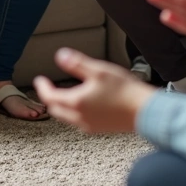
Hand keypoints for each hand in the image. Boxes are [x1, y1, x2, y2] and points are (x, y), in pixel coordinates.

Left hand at [33, 48, 155, 133]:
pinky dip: (75, 113)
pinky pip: (79, 122)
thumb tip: (60, 56)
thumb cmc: (124, 90)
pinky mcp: (100, 130)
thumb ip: (77, 63)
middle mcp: (80, 118)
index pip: (50, 97)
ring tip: (65, 95)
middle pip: (56, 110)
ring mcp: (90, 126)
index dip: (42, 87)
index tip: (40, 80)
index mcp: (76, 103)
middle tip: (49, 88)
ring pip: (67, 117)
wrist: (145, 112)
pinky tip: (84, 105)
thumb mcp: (98, 70)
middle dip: (50, 98)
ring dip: (62, 106)